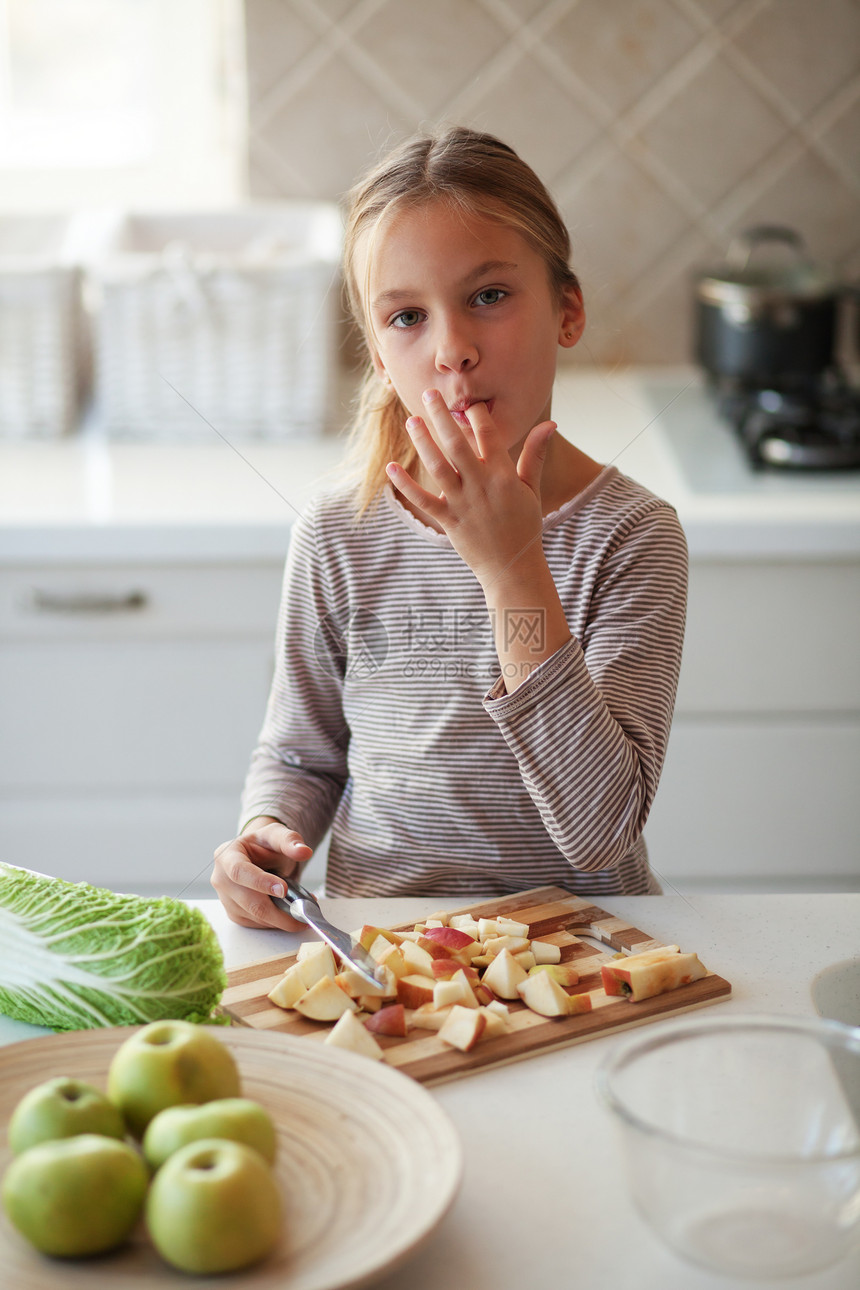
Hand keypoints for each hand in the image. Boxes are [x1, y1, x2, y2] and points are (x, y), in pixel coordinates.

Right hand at [211, 818, 312, 929]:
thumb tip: (304, 851)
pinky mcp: (234, 914)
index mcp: (227, 856)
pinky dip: (276, 922)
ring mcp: (226, 899)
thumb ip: (290, 841)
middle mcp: (221, 879)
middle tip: (305, 913)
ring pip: (254, 916)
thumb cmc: (264, 846)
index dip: (260, 882)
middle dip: (279, 912)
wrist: (258, 856)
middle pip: (249, 901)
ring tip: (303, 911)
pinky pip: (256, 923)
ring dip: (282, 918)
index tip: (283, 890)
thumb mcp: (277, 835)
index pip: (239, 871)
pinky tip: (290, 914)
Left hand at [386, 390, 554, 587]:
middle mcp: (481, 486)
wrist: (512, 567)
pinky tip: (391, 467)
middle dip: (442, 417)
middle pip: (457, 444)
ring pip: (437, 467)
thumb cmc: (524, 525)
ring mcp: (463, 504)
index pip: (488, 436)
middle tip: (428, 394)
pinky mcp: (448, 521)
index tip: (467, 400)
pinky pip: (423, 500)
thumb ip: (536, 454)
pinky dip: (406, 485)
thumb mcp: (533, 488)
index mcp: (503, 476)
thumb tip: (550, 423)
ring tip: (411, 420)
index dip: (477, 415)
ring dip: (422, 442)